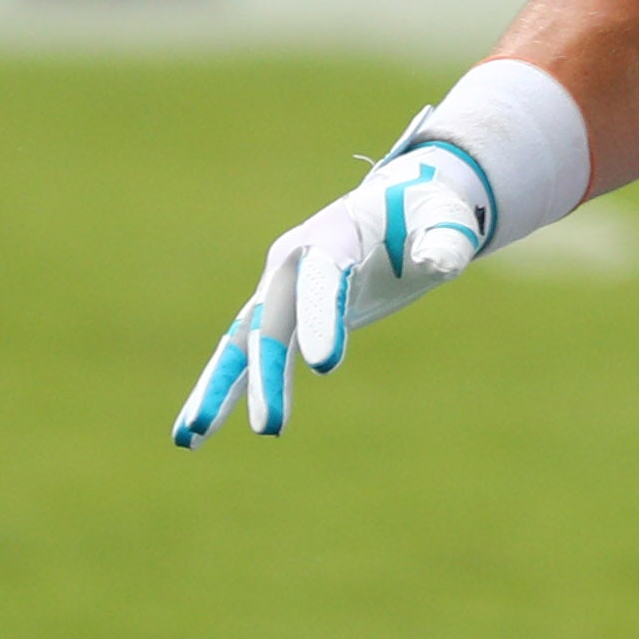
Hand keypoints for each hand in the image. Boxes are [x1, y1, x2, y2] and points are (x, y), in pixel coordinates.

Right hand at [171, 119, 493, 444]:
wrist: (400, 199)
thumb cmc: (428, 207)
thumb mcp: (447, 217)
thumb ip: (445, 239)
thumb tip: (437, 261)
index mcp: (336, 232)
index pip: (322, 277)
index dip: (321, 318)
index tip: (325, 367)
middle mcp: (295, 258)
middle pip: (273, 317)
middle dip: (266, 371)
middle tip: (271, 427)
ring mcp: (281, 285)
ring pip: (242, 340)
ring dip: (219, 387)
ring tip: (191, 439)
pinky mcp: (281, 311)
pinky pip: (246, 352)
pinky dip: (223, 388)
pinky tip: (195, 434)